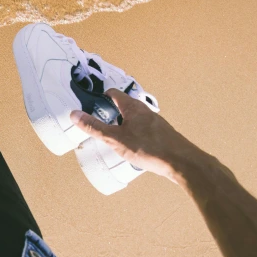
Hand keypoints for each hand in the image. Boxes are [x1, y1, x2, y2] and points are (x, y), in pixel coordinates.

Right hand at [70, 89, 201, 183]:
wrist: (182, 163)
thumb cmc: (148, 147)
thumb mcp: (116, 139)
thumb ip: (94, 127)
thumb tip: (74, 114)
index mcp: (132, 106)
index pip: (113, 93)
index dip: (100, 96)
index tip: (90, 103)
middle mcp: (144, 110)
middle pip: (123, 105)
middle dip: (110, 112)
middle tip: (97, 122)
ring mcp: (154, 122)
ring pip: (133, 118)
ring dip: (121, 124)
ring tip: (111, 136)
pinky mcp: (161, 134)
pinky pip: (142, 129)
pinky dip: (132, 133)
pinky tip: (130, 147)